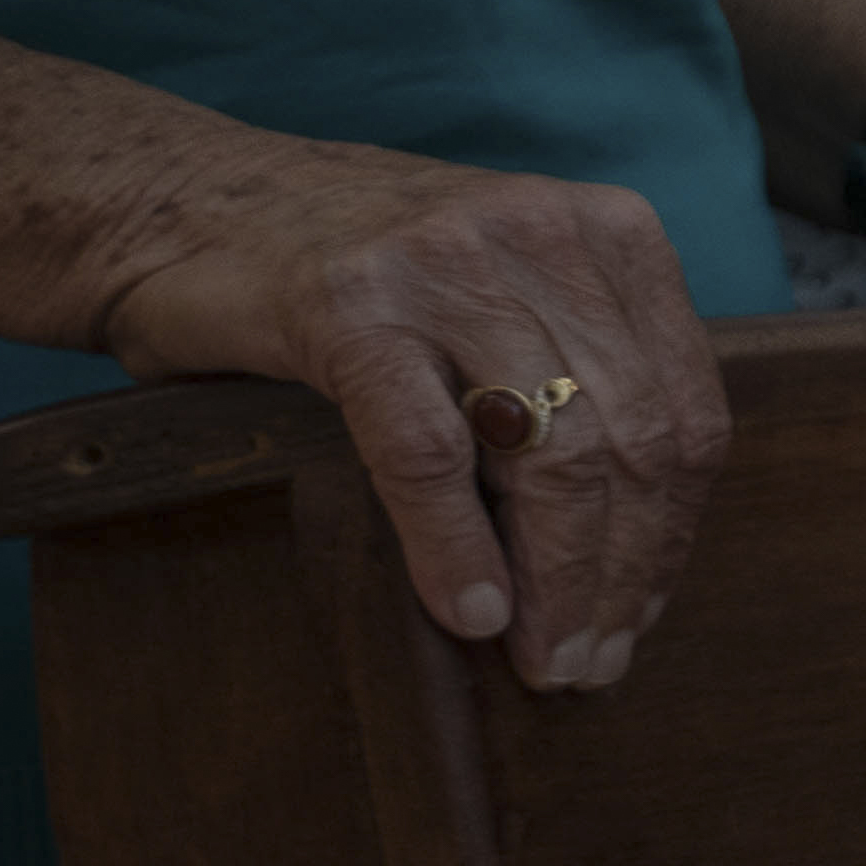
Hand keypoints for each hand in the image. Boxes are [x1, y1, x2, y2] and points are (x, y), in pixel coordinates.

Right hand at [78, 132, 720, 693]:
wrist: (177, 203)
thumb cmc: (353, 273)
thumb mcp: (500, 294)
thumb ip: (575, 374)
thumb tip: (635, 542)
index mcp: (607, 232)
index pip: (688, 406)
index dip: (675, 528)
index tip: (644, 609)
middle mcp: (543, 236)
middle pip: (635, 440)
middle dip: (623, 572)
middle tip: (593, 662)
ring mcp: (447, 266)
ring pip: (553, 456)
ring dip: (559, 582)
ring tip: (547, 658)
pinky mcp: (348, 307)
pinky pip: (430, 453)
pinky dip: (457, 547)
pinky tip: (471, 612)